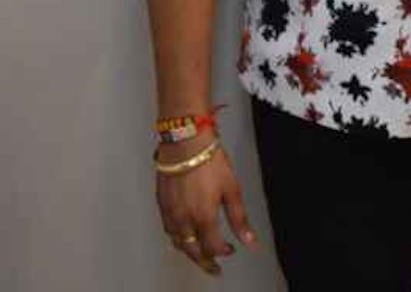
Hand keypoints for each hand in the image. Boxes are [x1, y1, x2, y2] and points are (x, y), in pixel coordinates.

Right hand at [155, 131, 260, 275]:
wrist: (186, 142)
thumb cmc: (209, 160)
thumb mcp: (231, 188)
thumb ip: (239, 218)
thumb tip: (249, 239)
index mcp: (202, 217)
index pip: (212, 247)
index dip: (223, 252)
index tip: (230, 250)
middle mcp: (183, 219)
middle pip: (192, 251)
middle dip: (204, 262)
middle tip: (213, 268)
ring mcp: (170, 212)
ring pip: (178, 242)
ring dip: (189, 252)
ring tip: (199, 254)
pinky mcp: (161, 203)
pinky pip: (168, 229)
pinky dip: (177, 238)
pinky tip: (182, 234)